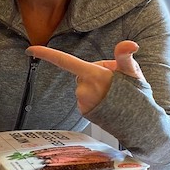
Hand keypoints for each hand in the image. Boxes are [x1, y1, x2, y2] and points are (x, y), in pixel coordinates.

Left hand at [26, 40, 143, 113]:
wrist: (139, 125)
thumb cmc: (137, 96)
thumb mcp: (133, 72)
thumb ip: (125, 56)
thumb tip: (129, 44)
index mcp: (94, 75)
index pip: (65, 61)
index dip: (46, 54)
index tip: (30, 49)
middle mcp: (84, 89)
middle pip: (82, 72)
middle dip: (95, 73)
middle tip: (115, 82)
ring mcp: (82, 102)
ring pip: (84, 85)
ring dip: (96, 87)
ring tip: (114, 95)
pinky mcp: (84, 112)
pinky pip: (85, 98)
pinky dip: (94, 98)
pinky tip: (107, 103)